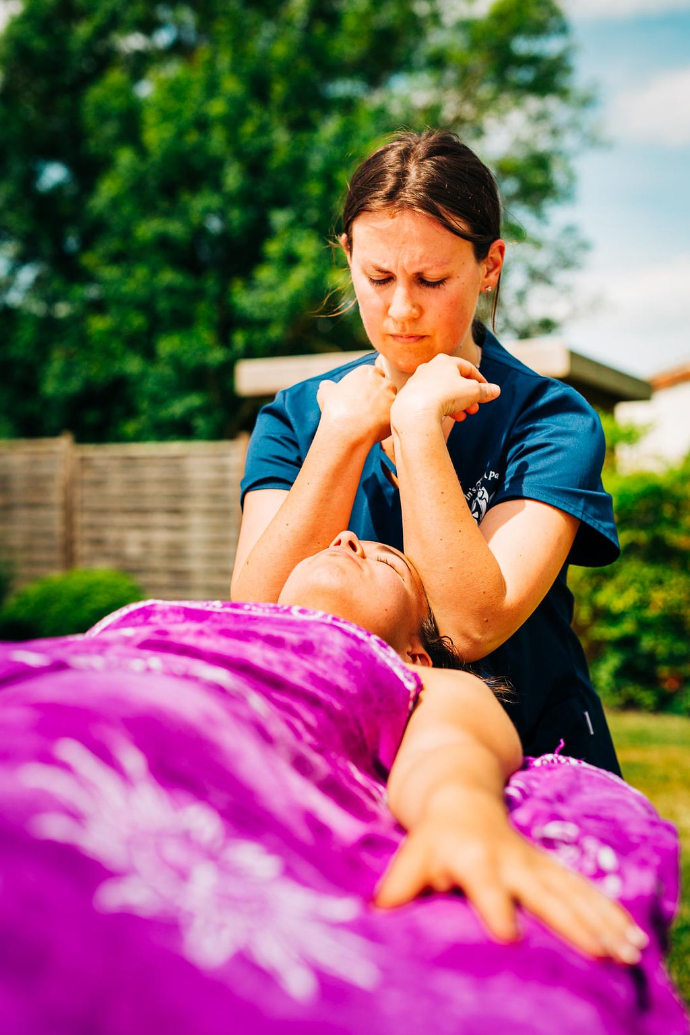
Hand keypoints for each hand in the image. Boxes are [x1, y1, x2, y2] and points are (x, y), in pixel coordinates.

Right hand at [317, 364, 396, 444]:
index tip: (361, 398)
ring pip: (392, 402)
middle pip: (386, 387)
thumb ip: (327, 386)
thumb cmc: (335, 409)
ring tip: (371, 420)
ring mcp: (392, 397)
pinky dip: (386, 422)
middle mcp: (383, 381)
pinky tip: (375, 428)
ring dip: (384, 409)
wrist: (346, 429)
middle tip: (367, 409)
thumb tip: (325, 386)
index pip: (374, 375)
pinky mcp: (396, 413)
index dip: (368, 387)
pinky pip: (393, 416)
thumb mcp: (325, 393)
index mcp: (367, 371)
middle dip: (380, 396)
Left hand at [375, 795, 647, 964]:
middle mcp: (511, 861)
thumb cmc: (433, 833)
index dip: (495, 907)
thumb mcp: (414, 853)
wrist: (460, 788)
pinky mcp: (548, 867)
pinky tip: (631, 940)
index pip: (485, 886)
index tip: (509, 935)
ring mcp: (535, 863)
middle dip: (574, 922)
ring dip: (604, 922)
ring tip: (629, 951)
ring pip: (574, 892)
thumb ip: (400, 883)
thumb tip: (376, 912)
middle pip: (545, 893)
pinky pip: (584, 891)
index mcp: (475, 859)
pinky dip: (609, 913)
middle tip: (601, 953)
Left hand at [391, 354, 499, 426]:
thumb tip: (496, 390)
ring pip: (442, 392)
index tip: (487, 392)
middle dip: (468, 397)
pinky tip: (447, 417)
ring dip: (456, 404)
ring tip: (463, 417)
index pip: (468, 369)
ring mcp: (418, 381)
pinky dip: (441, 407)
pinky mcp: (409, 395)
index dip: (480, 381)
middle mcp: (429, 367)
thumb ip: (485, 391)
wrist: (415, 410)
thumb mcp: (473, 392)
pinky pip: (430, 400)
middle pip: (454, 382)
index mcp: (445, 361)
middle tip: (475, 410)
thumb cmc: (445, 395)